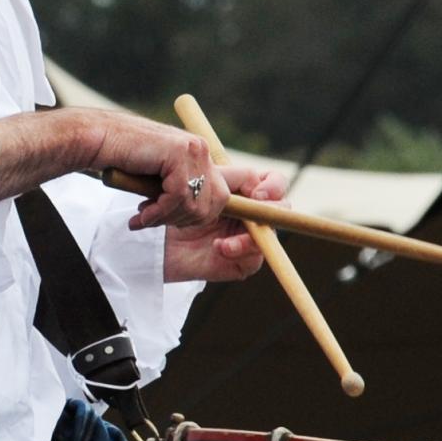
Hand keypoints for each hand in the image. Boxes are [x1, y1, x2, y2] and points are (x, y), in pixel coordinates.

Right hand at [88, 112, 229, 233]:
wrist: (96, 140)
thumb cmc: (121, 159)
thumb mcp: (157, 177)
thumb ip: (177, 188)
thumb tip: (194, 214)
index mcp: (198, 153)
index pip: (218, 195)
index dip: (196, 215)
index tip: (168, 221)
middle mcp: (200, 148)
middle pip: (215, 201)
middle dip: (186, 219)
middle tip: (156, 221)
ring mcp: (192, 149)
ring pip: (196, 202)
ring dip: (168, 218)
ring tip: (145, 218)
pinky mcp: (178, 153)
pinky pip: (178, 196)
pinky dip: (160, 212)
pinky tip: (142, 214)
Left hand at [164, 166, 284, 283]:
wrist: (159, 238)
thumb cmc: (179, 207)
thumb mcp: (203, 184)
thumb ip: (230, 178)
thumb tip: (256, 181)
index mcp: (248, 192)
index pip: (276, 183)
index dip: (273, 186)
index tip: (257, 193)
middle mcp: (255, 215)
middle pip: (282, 210)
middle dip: (270, 212)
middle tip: (253, 215)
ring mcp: (251, 239)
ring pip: (269, 236)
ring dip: (249, 238)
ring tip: (224, 243)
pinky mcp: (244, 262)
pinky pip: (255, 259)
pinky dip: (238, 251)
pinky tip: (218, 248)